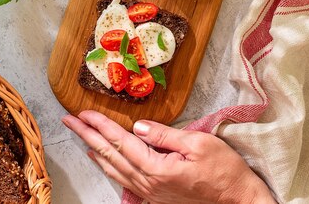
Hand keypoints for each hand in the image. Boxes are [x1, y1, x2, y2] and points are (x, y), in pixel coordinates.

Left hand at [62, 111, 274, 203]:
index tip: (82, 113)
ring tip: (81, 137)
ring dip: (95, 152)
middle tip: (69, 121)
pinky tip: (105, 162)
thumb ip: (164, 135)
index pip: (120, 142)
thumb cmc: (223, 170)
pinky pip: (125, 181)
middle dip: (88, 136)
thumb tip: (138, 126)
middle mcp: (148, 183)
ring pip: (115, 171)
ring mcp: (151, 193)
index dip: (100, 125)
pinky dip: (110, 168)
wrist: (238, 201)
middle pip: (111, 156)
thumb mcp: (197, 143)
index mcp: (156, 168)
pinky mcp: (157, 197)